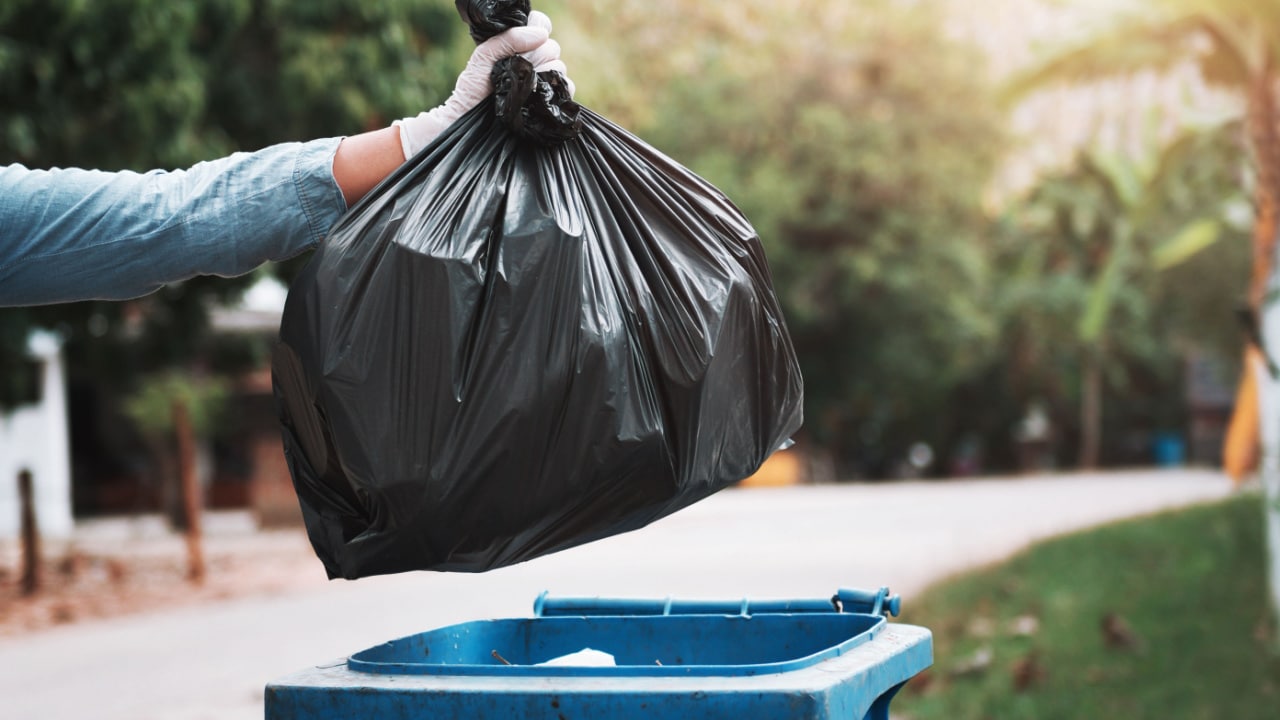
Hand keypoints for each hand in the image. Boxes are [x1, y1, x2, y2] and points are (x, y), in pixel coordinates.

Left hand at [393, 11, 571, 158]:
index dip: (540, 28)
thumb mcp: (484, 57)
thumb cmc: (472, 89)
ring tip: (525, 86)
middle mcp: (534, 61)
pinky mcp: (550, 101)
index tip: (530, 40)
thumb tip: (541, 35)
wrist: (470, 121)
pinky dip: (557, 89)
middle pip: (552, 46)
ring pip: (560, 66)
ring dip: (544, 74)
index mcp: (519, 46)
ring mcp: (544, 81)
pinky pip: (567, 88)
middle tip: (518, 69)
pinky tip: (540, 95)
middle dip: (537, 56)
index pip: (541, 26)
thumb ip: (507, 39)